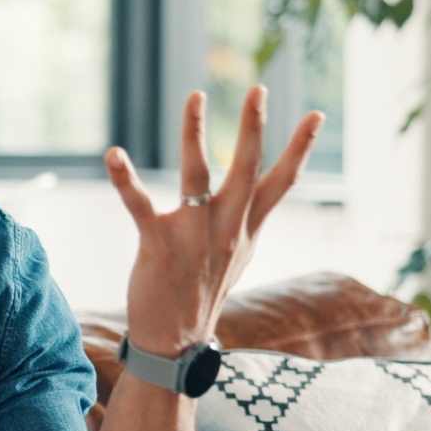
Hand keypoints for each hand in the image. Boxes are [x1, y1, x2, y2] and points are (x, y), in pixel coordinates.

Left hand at [105, 86, 322, 355]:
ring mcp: (195, 237)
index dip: (300, 148)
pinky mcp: (159, 246)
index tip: (316, 113)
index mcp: (247, 229)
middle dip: (253, 127)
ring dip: (195, 134)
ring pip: (199, 176)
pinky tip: (114, 154)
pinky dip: (126, 179)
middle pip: (248, 170)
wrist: (175, 342)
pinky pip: (141, 206)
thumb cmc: (202, 293)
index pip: (282, 183)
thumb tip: (261, 197)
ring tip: (195, 96)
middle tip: (258, 88)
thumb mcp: (236, 256)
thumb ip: (246, 222)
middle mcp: (227, 230)